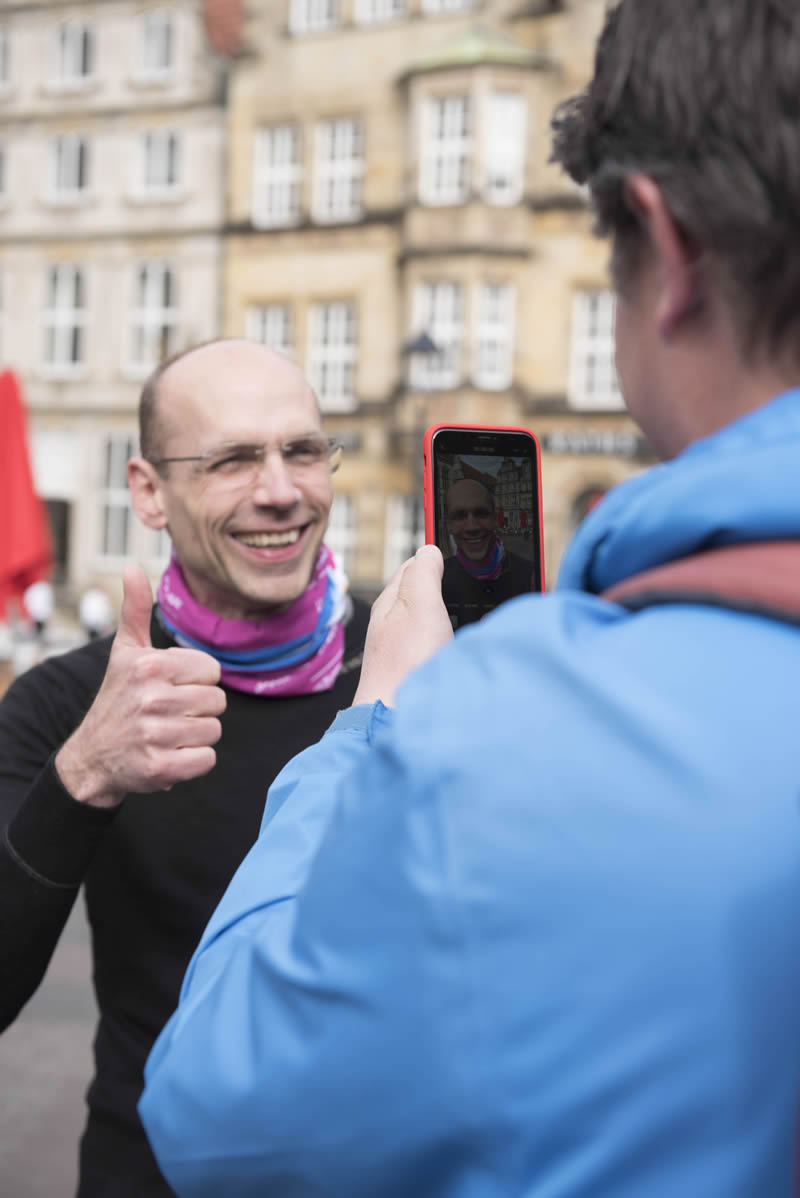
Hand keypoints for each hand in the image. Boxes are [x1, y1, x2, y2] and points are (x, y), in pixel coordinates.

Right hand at [55, 564, 225, 808]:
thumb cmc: (117, 698)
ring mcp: (155, 735)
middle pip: (216, 701)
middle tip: (168, 713)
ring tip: (168, 733)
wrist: (92, 756)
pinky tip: (170, 754)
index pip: (212, 671)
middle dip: (198, 708)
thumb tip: (132, 566)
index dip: (196, 680)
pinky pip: (207, 760)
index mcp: (151, 665)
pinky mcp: (160, 768)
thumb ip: (135, 609)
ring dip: (196, 735)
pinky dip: (194, 761)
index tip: (171, 687)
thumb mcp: (124, 651)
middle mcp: (152, 698)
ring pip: (213, 730)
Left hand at [352, 545, 452, 707]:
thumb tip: (428, 549)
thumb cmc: (407, 664)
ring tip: (465, 613)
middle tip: (467, 584)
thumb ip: (424, 573)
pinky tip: (458, 647)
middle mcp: (392, 624)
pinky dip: (447, 639)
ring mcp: (401, 650)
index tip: (459, 555)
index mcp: (390, 601)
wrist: (397, 717)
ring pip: (429, 620)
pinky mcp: (412, 672)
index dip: (437, 557)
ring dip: (447, 614)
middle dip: (443, 586)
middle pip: (422, 593)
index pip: (413, 565)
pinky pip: (433, 645)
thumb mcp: (419, 605)